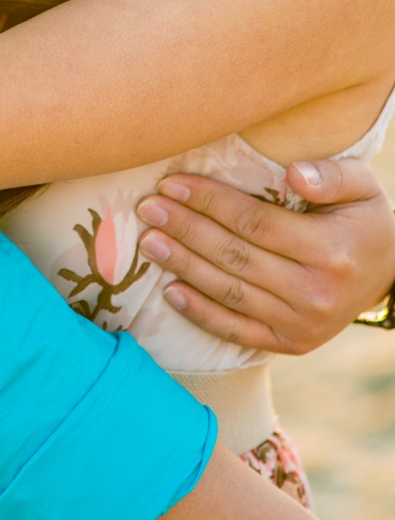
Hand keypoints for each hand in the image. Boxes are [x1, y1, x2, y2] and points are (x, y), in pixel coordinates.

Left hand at [136, 157, 394, 353]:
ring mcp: (302, 325)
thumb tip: (292, 174)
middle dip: (185, 230)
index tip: (172, 183)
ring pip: (229, 293)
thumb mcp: (362, 186)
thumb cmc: (364, 219)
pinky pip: (237, 331)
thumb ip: (330, 176)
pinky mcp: (291, 344)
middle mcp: (315, 293)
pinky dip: (200, 313)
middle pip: (234, 257)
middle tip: (148, 209)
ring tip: (149, 243)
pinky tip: (170, 291)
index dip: (209, 202)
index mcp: (329, 250)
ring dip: (183, 267)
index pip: (254, 223)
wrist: (389, 276)